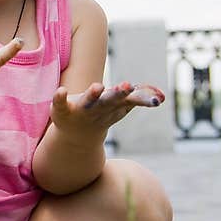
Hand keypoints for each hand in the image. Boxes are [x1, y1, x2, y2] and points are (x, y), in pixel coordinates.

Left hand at [50, 81, 165, 137]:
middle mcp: (99, 106)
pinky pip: (60, 103)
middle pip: (110, 99)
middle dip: (118, 93)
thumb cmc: (101, 113)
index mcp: (113, 103)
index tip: (156, 98)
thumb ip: (140, 97)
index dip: (140, 98)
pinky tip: (60, 90)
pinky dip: (59, 97)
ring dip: (93, 94)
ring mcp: (81, 108)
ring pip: (88, 100)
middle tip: (127, 85)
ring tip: (99, 86)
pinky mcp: (63, 110)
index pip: (128, 100)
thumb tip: (161, 96)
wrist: (76, 135)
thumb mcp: (121, 106)